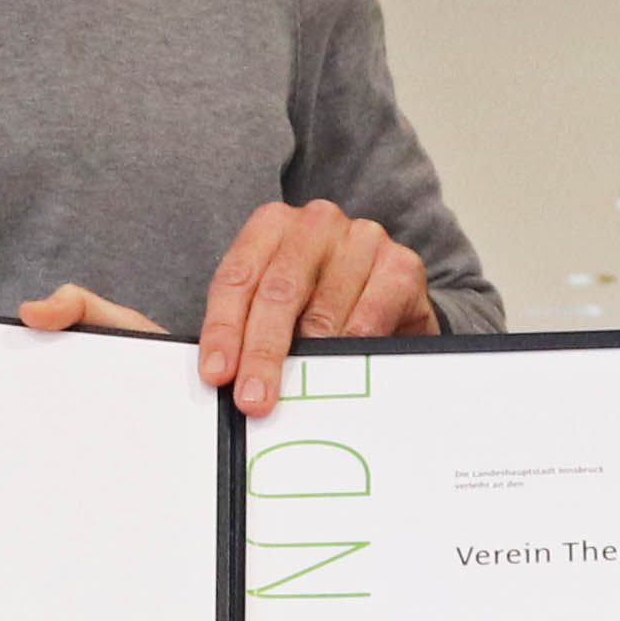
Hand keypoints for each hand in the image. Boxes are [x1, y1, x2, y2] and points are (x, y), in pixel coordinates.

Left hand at [196, 198, 437, 412]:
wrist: (391, 298)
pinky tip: (341, 374)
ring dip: (308, 362)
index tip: (218, 373)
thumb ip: (251, 327)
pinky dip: (350, 353)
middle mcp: (316, 222)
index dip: (223, 329)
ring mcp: (362, 238)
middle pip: (278, 293)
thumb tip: (232, 376)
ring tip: (299, 394)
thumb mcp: (279, 306)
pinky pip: (369, 321)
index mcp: (273, 224)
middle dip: (262, 353)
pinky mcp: (401, 265)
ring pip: (323, 313)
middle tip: (253, 398)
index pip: (237, 278)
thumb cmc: (322, 302)